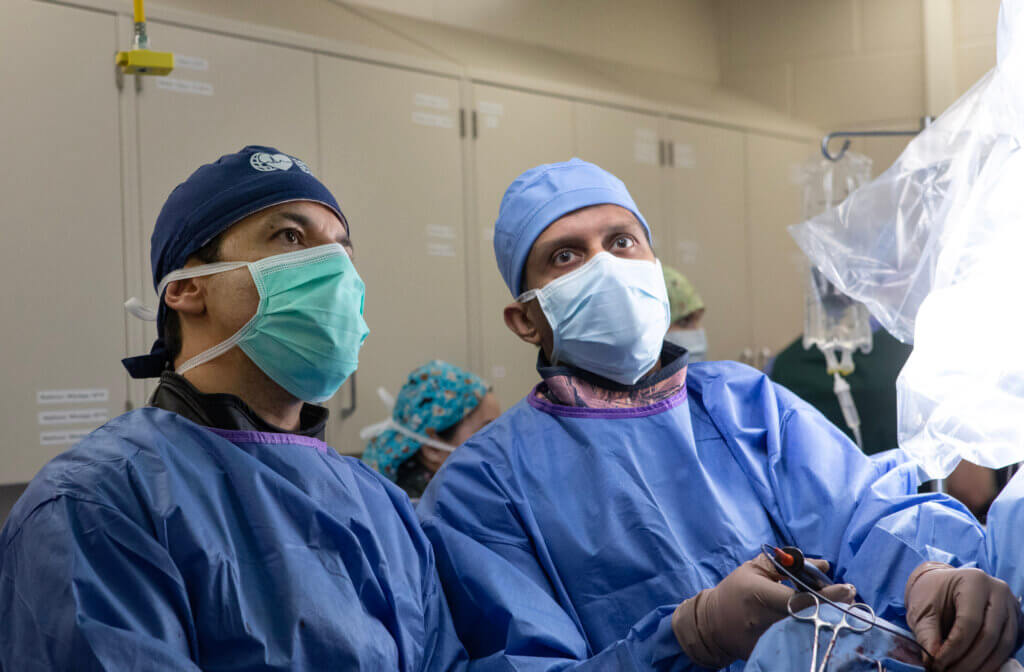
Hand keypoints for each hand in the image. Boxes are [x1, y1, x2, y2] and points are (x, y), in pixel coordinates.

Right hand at [672, 553, 856, 667]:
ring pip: (809, 633)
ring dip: (829, 623)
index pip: (801, 598)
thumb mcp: (754, 568)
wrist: (712, 625)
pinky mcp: (770, 653)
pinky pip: (799, 644)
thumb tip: (823, 565)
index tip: (848, 588)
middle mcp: (765, 620)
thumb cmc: (735, 590)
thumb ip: (787, 563)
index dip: (828, 595)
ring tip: (843, 613)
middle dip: (836, 609)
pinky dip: (815, 636)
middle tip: (853, 601)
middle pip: (810, 618)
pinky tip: (825, 627)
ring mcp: (768, 640)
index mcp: (760, 595)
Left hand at [905, 562, 1018, 671]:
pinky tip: (974, 669)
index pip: (969, 622)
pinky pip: (1008, 646)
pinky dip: (992, 662)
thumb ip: (927, 635)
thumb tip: (933, 661)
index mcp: (974, 581)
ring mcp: (1010, 605)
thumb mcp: (921, 611)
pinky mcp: (1014, 620)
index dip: (954, 648)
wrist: (941, 585)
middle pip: (989, 635)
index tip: (937, 664)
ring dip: (981, 666)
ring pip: (1003, 645)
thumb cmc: (931, 595)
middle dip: (968, 661)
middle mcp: (998, 591)